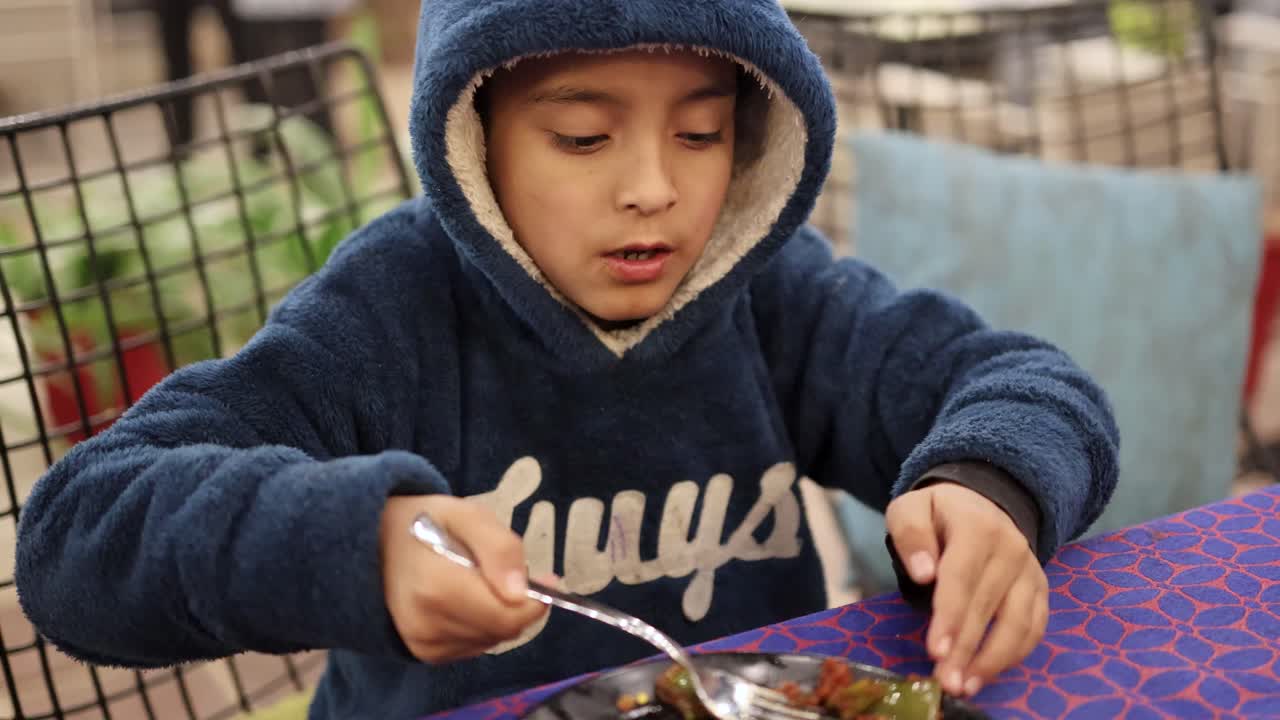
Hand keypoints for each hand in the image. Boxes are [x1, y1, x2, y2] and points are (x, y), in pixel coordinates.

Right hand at [379, 495, 548, 663]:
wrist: (370, 544)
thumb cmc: (423, 521)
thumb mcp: (465, 514)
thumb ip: (499, 547)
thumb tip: (523, 592)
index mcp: (437, 588)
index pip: (507, 616)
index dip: (536, 600)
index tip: (547, 578)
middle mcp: (428, 625)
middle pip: (503, 630)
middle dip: (517, 604)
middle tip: (505, 571)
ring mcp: (424, 644)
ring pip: (492, 639)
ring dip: (499, 614)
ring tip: (477, 581)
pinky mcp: (425, 654)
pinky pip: (476, 645)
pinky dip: (482, 624)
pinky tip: (465, 599)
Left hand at [885, 482, 1047, 697]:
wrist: (982, 504)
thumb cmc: (939, 514)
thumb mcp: (911, 510)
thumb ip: (911, 535)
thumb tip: (923, 573)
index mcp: (977, 527)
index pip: (961, 577)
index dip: (949, 616)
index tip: (936, 650)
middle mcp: (1012, 548)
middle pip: (987, 606)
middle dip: (966, 648)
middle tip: (947, 681)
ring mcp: (1030, 571)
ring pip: (1018, 623)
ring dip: (993, 660)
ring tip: (966, 686)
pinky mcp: (1040, 589)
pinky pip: (1035, 628)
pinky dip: (1014, 654)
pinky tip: (988, 673)